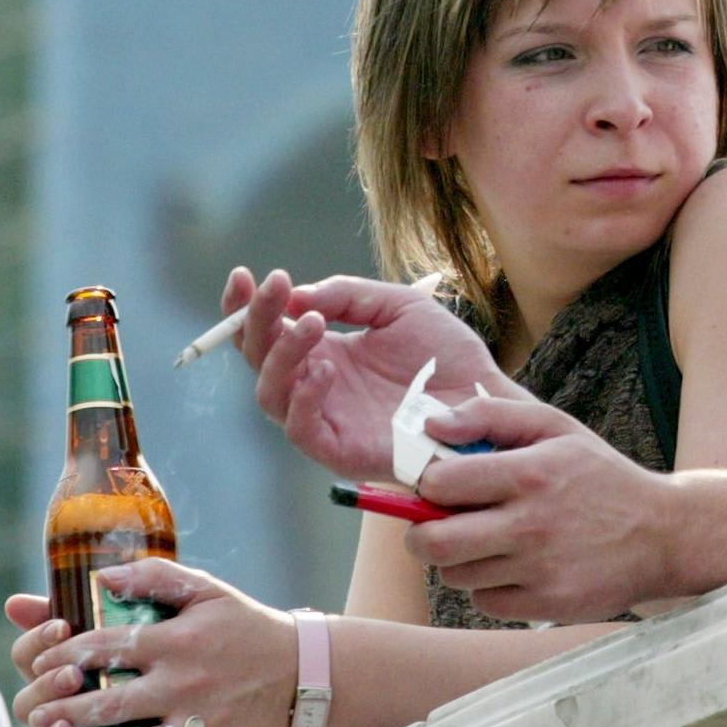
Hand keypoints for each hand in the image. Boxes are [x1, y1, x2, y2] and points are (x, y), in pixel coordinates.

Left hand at [9, 560, 297, 726]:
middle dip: (63, 713)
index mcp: (179, 640)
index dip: (60, 656)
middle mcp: (188, 683)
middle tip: (39, 717)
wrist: (303, 669)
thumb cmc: (244, 626)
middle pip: (108, 705)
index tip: (44, 664)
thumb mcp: (205, 590)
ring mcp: (204, 723)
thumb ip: (152, 576)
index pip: (101, 648)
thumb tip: (97, 580)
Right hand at [225, 267, 520, 479]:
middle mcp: (316, 386)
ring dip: (284, 353)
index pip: (269, 331)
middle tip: (276, 286)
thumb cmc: (446, 356)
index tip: (242, 276)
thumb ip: (348, 295)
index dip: (248, 307)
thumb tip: (296, 297)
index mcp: (325, 352)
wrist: (484, 398)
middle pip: (260, 358)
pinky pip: (301, 430)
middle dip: (259, 319)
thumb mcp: (398, 307)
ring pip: (271, 393)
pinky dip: (304, 399)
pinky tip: (326, 369)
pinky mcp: (339, 450)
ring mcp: (325, 419)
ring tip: (314, 323)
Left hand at [407, 397, 675, 621]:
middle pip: (432, 543)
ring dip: (461, 560)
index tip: (444, 487)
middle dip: (422, 534)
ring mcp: (539, 569)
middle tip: (438, 525)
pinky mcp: (547, 604)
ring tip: (492, 542)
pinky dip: (490, 587)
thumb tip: (433, 425)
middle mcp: (531, 524)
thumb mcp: (556, 428)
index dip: (429, 485)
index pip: (438, 484)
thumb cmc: (600, 476)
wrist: (663, 534)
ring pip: (456, 575)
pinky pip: (484, 603)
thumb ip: (492, 415)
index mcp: (530, 473)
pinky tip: (517, 568)